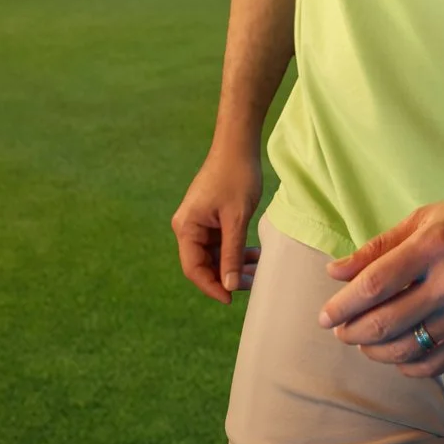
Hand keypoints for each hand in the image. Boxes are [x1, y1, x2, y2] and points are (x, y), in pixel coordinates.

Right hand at [170, 144, 263, 305]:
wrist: (238, 144)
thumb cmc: (236, 177)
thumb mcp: (237, 219)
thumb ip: (232, 253)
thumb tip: (228, 286)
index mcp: (186, 227)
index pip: (194, 269)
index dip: (211, 287)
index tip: (231, 299)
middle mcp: (188, 226)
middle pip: (204, 264)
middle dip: (226, 276)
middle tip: (251, 285)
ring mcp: (199, 222)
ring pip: (215, 254)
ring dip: (234, 264)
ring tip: (257, 272)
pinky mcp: (211, 217)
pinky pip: (221, 242)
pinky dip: (236, 250)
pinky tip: (254, 256)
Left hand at [319, 187, 443, 377]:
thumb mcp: (427, 218)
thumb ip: (379, 247)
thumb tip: (334, 274)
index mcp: (434, 246)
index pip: (373, 285)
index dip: (342, 306)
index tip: (325, 315)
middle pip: (386, 323)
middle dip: (352, 332)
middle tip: (340, 330)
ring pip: (408, 349)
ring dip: (376, 351)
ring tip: (365, 342)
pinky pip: (437, 364)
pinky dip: (409, 366)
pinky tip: (399, 354)